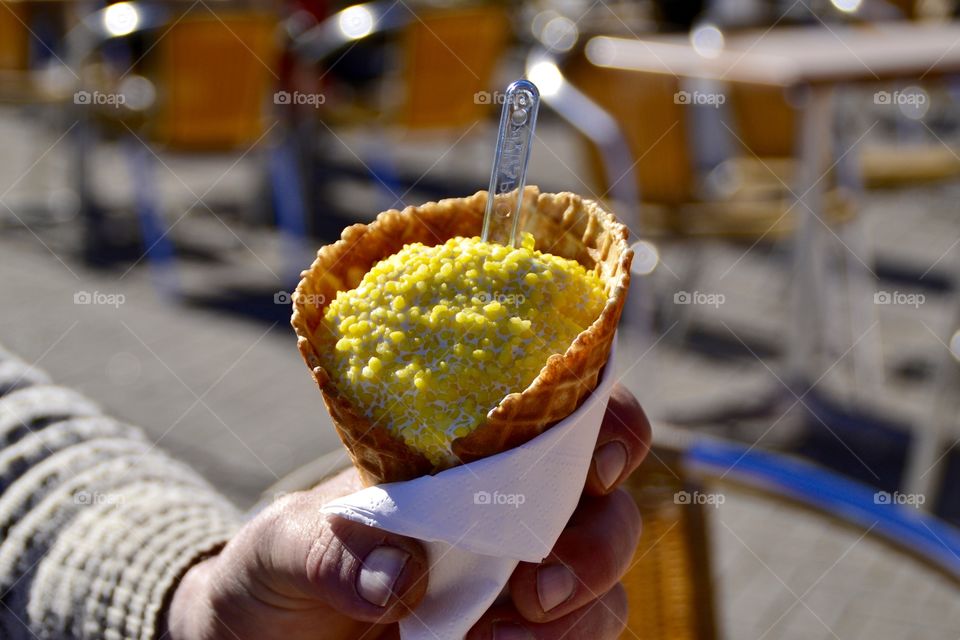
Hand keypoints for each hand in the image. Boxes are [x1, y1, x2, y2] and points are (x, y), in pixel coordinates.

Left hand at [165, 384, 650, 639]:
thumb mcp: (286, 544)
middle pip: (609, 507)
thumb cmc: (283, 566)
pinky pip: (579, 639)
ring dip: (582, 610)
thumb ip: (334, 548)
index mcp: (470, 456)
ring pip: (607, 584)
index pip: (568, 417)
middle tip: (537, 588)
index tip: (598, 465)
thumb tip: (400, 579)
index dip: (608, 427)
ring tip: (501, 638)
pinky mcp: (519, 637)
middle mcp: (512, 511)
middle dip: (597, 543)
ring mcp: (520, 580)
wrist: (264, 636)